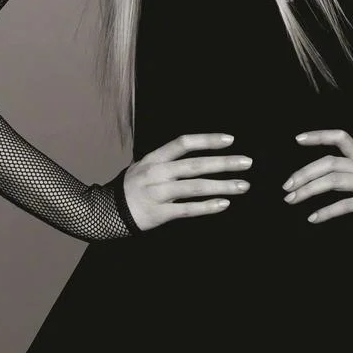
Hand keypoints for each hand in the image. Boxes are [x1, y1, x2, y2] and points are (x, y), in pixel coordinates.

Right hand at [123, 132, 250, 231]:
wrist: (105, 212)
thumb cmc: (131, 187)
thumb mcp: (144, 166)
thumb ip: (167, 161)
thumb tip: (198, 154)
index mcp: (154, 158)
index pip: (183, 143)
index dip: (207, 140)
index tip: (230, 139)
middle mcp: (157, 173)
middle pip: (195, 165)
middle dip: (224, 163)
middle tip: (247, 162)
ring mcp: (157, 193)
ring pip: (195, 187)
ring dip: (222, 186)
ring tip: (243, 185)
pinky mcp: (159, 214)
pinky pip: (187, 209)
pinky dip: (207, 206)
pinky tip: (224, 203)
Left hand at [282, 129, 352, 222]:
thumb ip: (344, 169)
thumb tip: (314, 174)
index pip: (341, 137)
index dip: (319, 136)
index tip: (298, 139)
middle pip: (330, 163)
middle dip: (305, 173)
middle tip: (286, 185)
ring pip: (334, 181)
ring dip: (309, 190)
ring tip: (292, 199)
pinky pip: (345, 205)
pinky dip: (326, 212)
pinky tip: (312, 217)